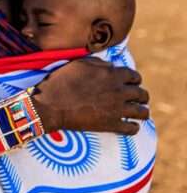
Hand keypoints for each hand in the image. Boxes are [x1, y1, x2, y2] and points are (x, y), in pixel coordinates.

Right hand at [32, 57, 148, 134]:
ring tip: (137, 113)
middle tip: (136, 99)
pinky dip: (133, 127)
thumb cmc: (61, 81)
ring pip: (142, 112)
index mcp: (112, 75)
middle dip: (141, 96)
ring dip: (141, 112)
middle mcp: (119, 91)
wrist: (51, 105)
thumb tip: (110, 66)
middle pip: (142, 94)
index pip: (135, 76)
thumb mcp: (78, 64)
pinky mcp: (112, 124)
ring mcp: (117, 109)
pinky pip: (132, 129)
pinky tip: (130, 126)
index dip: (134, 80)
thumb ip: (98, 64)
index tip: (130, 84)